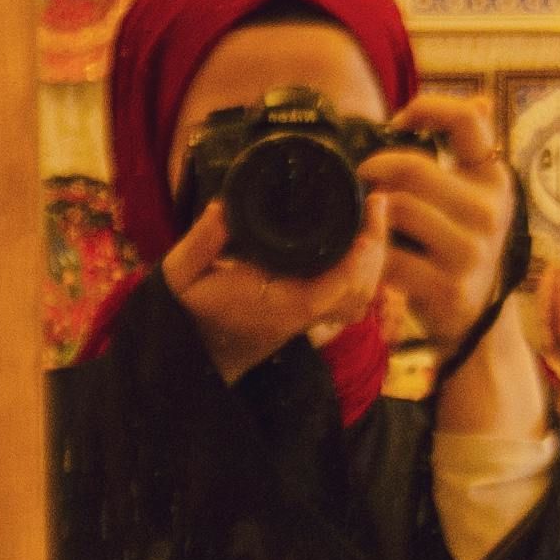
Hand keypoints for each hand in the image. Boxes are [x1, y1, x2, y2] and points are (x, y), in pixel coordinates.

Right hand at [159, 196, 383, 385]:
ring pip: (359, 296)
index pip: (335, 285)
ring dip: (372, 261)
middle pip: (360, 289)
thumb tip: (224, 207)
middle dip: (376, 248)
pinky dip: (361, 274)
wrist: (190, 354)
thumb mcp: (182, 273)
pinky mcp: (306, 316)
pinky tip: (359, 246)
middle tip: (377, 205)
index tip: (366, 215)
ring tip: (371, 220)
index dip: (359, 254)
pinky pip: (347, 300)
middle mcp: (301, 315)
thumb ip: (203, 241)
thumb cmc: (187, 312)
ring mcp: (307, 319)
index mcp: (280, 304)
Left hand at [372, 93, 551, 442]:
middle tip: (362, 175)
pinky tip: (366, 249)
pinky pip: (389, 257)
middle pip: (414, 168)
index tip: (398, 119)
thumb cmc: (464, 244)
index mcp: (495, 180)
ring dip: (369, 210)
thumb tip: (480, 98)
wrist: (477, 318)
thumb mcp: (478, 195)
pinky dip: (369, 251)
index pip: (467, 121)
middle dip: (376, 167)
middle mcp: (489, 213)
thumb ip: (472, 149)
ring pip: (398, 210)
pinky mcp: (447, 287)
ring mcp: (470, 252)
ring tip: (364, 213)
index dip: (427, 107)